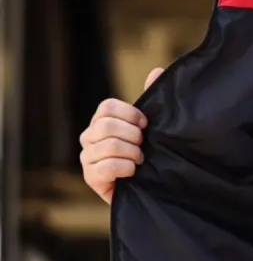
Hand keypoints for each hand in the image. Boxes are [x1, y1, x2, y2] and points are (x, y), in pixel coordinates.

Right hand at [79, 68, 163, 203]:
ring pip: (108, 146)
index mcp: (102, 121)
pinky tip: (134, 173)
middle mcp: (90, 137)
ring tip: (140, 161)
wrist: (150, 189)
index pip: (107, 107)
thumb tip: (156, 71)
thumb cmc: (150, 155)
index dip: (130, 114)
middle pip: (106, 125)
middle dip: (132, 135)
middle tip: (143, 145)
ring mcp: (87, 158)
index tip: (146, 125)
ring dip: (132, 154)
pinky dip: (125, 168)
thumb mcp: (152, 128)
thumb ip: (153, 99)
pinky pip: (106, 167)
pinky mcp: (91, 178)